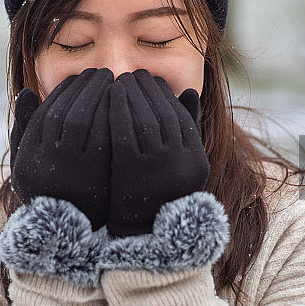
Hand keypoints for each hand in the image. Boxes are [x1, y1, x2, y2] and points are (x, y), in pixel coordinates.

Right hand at [10, 68, 113, 230]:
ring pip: (83, 120)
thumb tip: (25, 90)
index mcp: (30, 153)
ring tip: (112, 81)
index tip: (78, 78)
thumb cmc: (48, 184)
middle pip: (65, 111)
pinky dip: (111, 114)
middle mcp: (46, 160)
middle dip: (84, 87)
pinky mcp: (95, 174)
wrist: (67, 227)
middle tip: (100, 72)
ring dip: (98, 95)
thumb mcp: (27, 160)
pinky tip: (121, 103)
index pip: (47, 110)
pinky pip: (103, 135)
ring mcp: (70, 168)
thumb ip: (25, 126)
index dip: (64, 91)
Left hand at [106, 69, 208, 235]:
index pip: (181, 115)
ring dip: (132, 94)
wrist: (141, 231)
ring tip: (120, 80)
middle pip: (163, 113)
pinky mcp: (132, 171)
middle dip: (147, 89)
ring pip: (145, 118)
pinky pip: (125, 131)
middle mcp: (181, 162)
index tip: (152, 79)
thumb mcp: (181, 162)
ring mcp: (158, 167)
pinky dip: (118, 109)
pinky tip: (108, 97)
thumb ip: (186, 128)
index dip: (165, 94)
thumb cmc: (159, 190)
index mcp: (196, 159)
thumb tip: (189, 90)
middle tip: (134, 73)